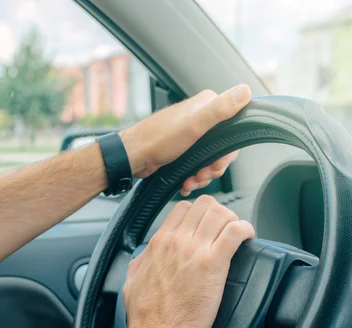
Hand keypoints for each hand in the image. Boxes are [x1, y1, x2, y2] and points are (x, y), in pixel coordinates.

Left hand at [120, 85, 250, 194]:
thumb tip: (245, 91)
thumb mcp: (194, 124)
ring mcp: (193, 134)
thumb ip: (220, 109)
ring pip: (211, 160)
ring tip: (192, 181)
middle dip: (214, 167)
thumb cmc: (159, 139)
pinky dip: (195, 177)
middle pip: (223, 148)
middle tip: (202, 175)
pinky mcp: (185, 149)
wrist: (134, 157)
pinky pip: (199, 165)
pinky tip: (186, 182)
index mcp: (207, 106)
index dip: (228, 152)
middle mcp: (201, 117)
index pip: (235, 128)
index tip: (216, 163)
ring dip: (203, 176)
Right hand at [123, 195, 254, 327]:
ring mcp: (195, 251)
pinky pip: (235, 232)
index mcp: (159, 243)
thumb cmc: (147, 316)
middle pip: (205, 205)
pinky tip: (248, 238)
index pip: (183, 208)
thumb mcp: (133, 281)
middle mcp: (177, 242)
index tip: (207, 224)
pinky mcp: (213, 264)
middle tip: (225, 229)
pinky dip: (246, 230)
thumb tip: (146, 257)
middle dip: (219, 213)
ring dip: (234, 220)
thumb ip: (142, 263)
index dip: (199, 213)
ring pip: (221, 213)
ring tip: (238, 235)